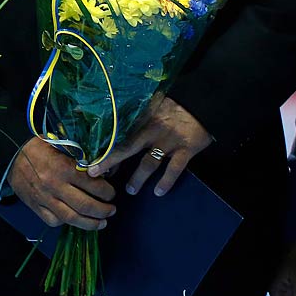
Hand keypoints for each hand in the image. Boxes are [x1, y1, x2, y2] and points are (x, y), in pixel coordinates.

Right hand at [5, 136, 115, 230]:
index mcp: (64, 167)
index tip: (111, 193)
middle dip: (103, 211)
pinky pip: (53, 221)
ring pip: (72, 218)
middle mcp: (55, 185)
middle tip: (111, 211)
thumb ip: (79, 156)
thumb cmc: (38, 146)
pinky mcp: (35, 206)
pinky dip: (66, 223)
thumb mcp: (60, 144)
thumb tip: (100, 169)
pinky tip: (74, 220)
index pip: (93, 185)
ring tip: (101, 223)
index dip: (107, 192)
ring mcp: (44, 198)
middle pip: (85, 206)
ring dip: (90, 224)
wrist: (9, 153)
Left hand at [90, 96, 212, 195]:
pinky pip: (174, 168)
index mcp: (142, 117)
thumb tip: (99, 114)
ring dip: (138, 178)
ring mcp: (169, 140)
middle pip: (127, 147)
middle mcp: (152, 129)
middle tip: (95, 175)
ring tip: (130, 190)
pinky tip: (159, 192)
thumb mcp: (152, 103)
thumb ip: (134, 113)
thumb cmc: (174, 104)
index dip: (105, 147)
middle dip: (110, 162)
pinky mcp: (186, 149)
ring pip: (149, 162)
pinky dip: (166, 181)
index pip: (118, 134)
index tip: (91, 159)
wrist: (203, 103)